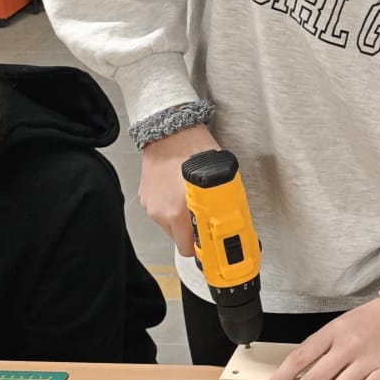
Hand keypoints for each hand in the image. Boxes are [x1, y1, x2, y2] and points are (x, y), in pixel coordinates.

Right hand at [139, 124, 219, 256]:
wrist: (169, 131)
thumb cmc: (194, 148)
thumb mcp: (219, 179)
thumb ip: (223, 204)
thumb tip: (233, 218)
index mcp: (177, 212)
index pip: (188, 248)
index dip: (202, 249)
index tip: (211, 248)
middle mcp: (161, 212)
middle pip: (179, 239)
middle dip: (193, 233)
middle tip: (205, 219)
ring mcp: (151, 205)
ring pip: (170, 226)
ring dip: (182, 220)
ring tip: (191, 200)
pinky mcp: (146, 198)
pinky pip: (161, 212)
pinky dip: (171, 207)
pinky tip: (179, 192)